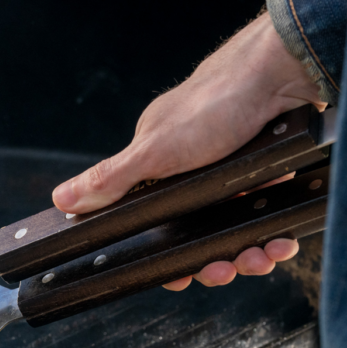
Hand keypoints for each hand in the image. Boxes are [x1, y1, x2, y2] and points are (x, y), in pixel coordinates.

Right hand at [51, 14, 326, 290]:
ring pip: (237, 228)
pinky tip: (281, 239)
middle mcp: (195, 170)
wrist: (285, 71)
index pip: (153, 223)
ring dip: (248, 250)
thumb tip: (61, 199)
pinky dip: (276, 230)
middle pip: (199, 232)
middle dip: (213, 257)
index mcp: (159, 166)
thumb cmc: (216, 103)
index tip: (179, 277)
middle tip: (226, 269)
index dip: (166, 254)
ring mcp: (234, 171)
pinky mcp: (271, 170)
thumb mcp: (154, 150)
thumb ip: (110, 180)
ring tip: (260, 256)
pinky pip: (270, 214)